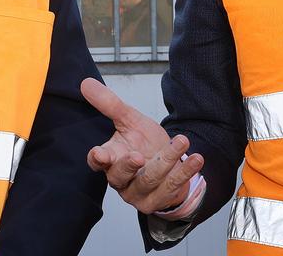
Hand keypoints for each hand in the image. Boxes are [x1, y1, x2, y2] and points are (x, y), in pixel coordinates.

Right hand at [80, 77, 204, 213]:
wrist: (168, 164)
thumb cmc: (143, 142)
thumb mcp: (129, 120)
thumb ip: (109, 104)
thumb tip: (86, 82)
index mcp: (110, 159)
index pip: (97, 162)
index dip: (97, 159)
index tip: (100, 153)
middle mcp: (121, 179)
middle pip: (119, 175)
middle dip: (128, 166)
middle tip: (137, 156)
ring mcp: (139, 193)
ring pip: (150, 179)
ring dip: (166, 160)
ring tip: (181, 140)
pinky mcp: (158, 200)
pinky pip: (172, 186)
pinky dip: (185, 172)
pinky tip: (197, 158)